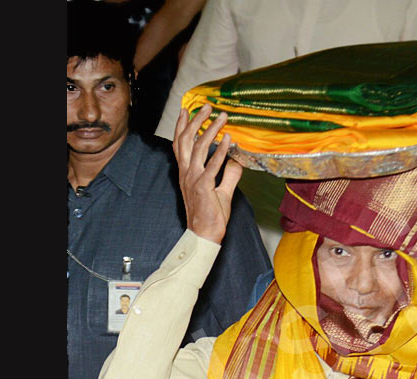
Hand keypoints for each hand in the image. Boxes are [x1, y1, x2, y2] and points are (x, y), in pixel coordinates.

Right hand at [172, 106, 241, 243]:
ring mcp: (194, 179)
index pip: (180, 144)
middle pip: (187, 140)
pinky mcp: (204, 187)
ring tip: (222, 118)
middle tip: (207, 107)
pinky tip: (228, 139)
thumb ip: (229, 175)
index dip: (182, 126)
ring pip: (200, 148)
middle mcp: (187, 173)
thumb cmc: (210, 215)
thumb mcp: (221, 191)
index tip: (186, 110)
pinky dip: (221, 151)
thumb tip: (236, 161)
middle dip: (196, 121)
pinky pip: (213, 165)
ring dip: (211, 130)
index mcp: (187, 173)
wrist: (204, 234)